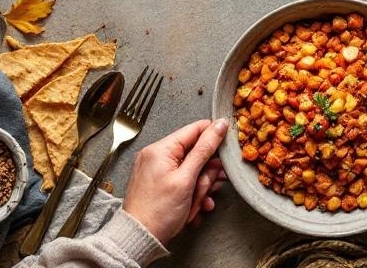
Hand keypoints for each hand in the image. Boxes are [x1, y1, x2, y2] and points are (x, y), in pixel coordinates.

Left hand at [123, 118, 228, 244]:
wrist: (139, 240)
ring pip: (191, 171)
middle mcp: (157, 156)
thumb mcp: (187, 179)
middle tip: (209, 188)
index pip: (195, 129)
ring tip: (198, 204)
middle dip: (205, 174)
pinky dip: (190, 194)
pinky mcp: (159, 184)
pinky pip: (182, 182)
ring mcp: (157, 171)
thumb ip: (204, 150)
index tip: (228, 148)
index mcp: (161, 149)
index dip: (214, 137)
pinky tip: (194, 208)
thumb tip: (220, 126)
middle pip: (194, 154)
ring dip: (200, 188)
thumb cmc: (159, 212)